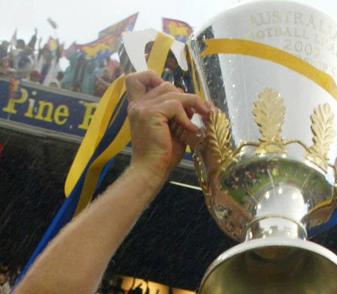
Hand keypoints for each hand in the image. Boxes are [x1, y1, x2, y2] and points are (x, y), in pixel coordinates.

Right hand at [125, 71, 208, 189]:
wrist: (151, 171)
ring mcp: (143, 108)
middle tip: (196, 112)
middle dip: (184, 97)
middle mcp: (138, 104)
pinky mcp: (151, 113)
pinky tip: (189, 130)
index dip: (155, 78)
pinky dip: (186, 117)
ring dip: (190, 104)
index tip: (171, 93)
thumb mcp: (170, 128)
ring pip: (173, 92)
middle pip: (166, 85)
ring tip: (199, 118)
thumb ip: (175, 112)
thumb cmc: (161, 155)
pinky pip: (175, 105)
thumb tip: (191, 103)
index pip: (139, 78)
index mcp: (138, 107)